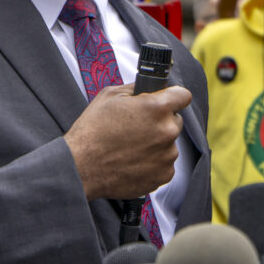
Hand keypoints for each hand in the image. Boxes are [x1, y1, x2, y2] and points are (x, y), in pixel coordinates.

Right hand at [65, 83, 190, 200]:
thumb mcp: (110, 96)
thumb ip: (137, 88)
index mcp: (157, 108)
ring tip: (131, 147)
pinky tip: (133, 161)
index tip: (168, 101)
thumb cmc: (92, 131)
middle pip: (175, 120)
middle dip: (161, 121)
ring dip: (157, 144)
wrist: (80, 168)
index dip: (173, 96)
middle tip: (138, 127)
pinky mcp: (163, 175)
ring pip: (169, 144)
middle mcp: (167, 131)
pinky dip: (153, 163)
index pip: (183, 95)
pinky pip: (164, 164)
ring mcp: (167, 155)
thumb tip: (151, 88)